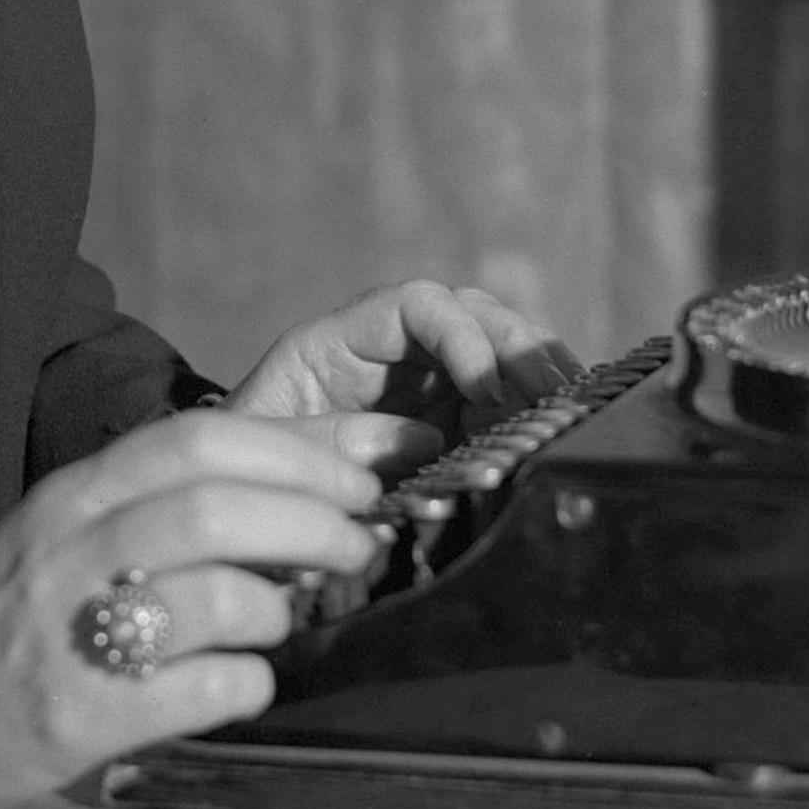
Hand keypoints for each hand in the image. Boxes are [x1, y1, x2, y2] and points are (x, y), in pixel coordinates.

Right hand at [0, 411, 381, 808]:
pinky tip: (244, 684)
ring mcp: (77, 631)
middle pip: (218, 506)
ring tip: (283, 620)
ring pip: (218, 594)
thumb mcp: (78, 526)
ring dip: (280, 605)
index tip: (361, 473)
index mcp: (80, 490)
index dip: (299, 448)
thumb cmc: (16, 608)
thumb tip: (314, 467)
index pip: (203, 437)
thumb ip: (174, 495)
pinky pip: (204, 688)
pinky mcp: (85, 713)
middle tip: (359, 544)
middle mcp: (77, 547)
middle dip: (314, 519)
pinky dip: (249, 683)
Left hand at [221, 275, 576, 464]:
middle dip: (516, 346)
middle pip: (470, 314)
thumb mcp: (270, 449)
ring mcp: (421, 382)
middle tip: (554, 390)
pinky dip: (531, 408)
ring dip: (537, 372)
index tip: (486, 387)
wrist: (238, 502)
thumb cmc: (242, 467)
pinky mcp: (444, 421)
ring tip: (570, 404)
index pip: (413, 306)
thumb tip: (426, 440)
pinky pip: (500, 401)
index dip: (460, 335)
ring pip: (496, 350)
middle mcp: (388, 351)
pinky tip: (559, 422)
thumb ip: (335, 441)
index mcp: (335, 342)